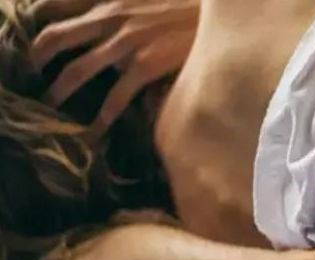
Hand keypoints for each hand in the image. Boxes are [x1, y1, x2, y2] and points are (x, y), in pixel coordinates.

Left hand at [30, 0, 198, 136]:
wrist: (221, 13)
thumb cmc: (191, 6)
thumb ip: (130, 8)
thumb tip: (118, 41)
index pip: (58, 3)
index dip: (39, 20)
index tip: (33, 38)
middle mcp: (112, 16)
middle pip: (55, 36)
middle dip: (36, 58)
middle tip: (31, 76)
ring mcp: (126, 42)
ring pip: (76, 70)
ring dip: (58, 92)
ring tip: (51, 106)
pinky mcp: (146, 64)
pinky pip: (115, 96)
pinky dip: (102, 116)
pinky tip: (96, 129)